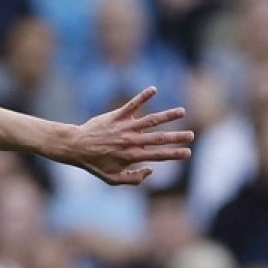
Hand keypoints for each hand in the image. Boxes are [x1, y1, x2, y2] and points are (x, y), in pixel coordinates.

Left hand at [66, 87, 193, 184]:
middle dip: (177, 137)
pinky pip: (132, 105)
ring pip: (150, 120)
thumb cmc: (94, 163)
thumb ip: (133, 179)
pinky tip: (154, 89)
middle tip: (191, 135)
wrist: (75, 147)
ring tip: (182, 111)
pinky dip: (143, 97)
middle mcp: (130, 141)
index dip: (174, 155)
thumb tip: (151, 170)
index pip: (158, 155)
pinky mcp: (116, 116)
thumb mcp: (112, 178)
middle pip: (158, 139)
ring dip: (167, 116)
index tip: (188, 153)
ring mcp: (124, 128)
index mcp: (132, 156)